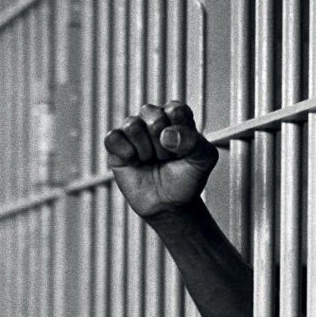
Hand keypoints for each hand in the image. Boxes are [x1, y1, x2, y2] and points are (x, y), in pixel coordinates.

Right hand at [105, 101, 217, 218]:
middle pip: (154, 118)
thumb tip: (166, 135)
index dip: (180, 136)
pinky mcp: (116, 145)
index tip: (182, 152)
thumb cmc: (185, 179)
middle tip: (165, 159)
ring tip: (150, 160)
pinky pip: (113, 138)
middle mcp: (153, 117)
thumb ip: (193, 141)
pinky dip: (125, 153)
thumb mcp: (203, 160)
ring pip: (132, 126)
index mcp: (176, 114)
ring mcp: (133, 130)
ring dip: (145, 150)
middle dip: (162, 146)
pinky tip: (134, 162)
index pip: (175, 111)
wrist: (168, 205)